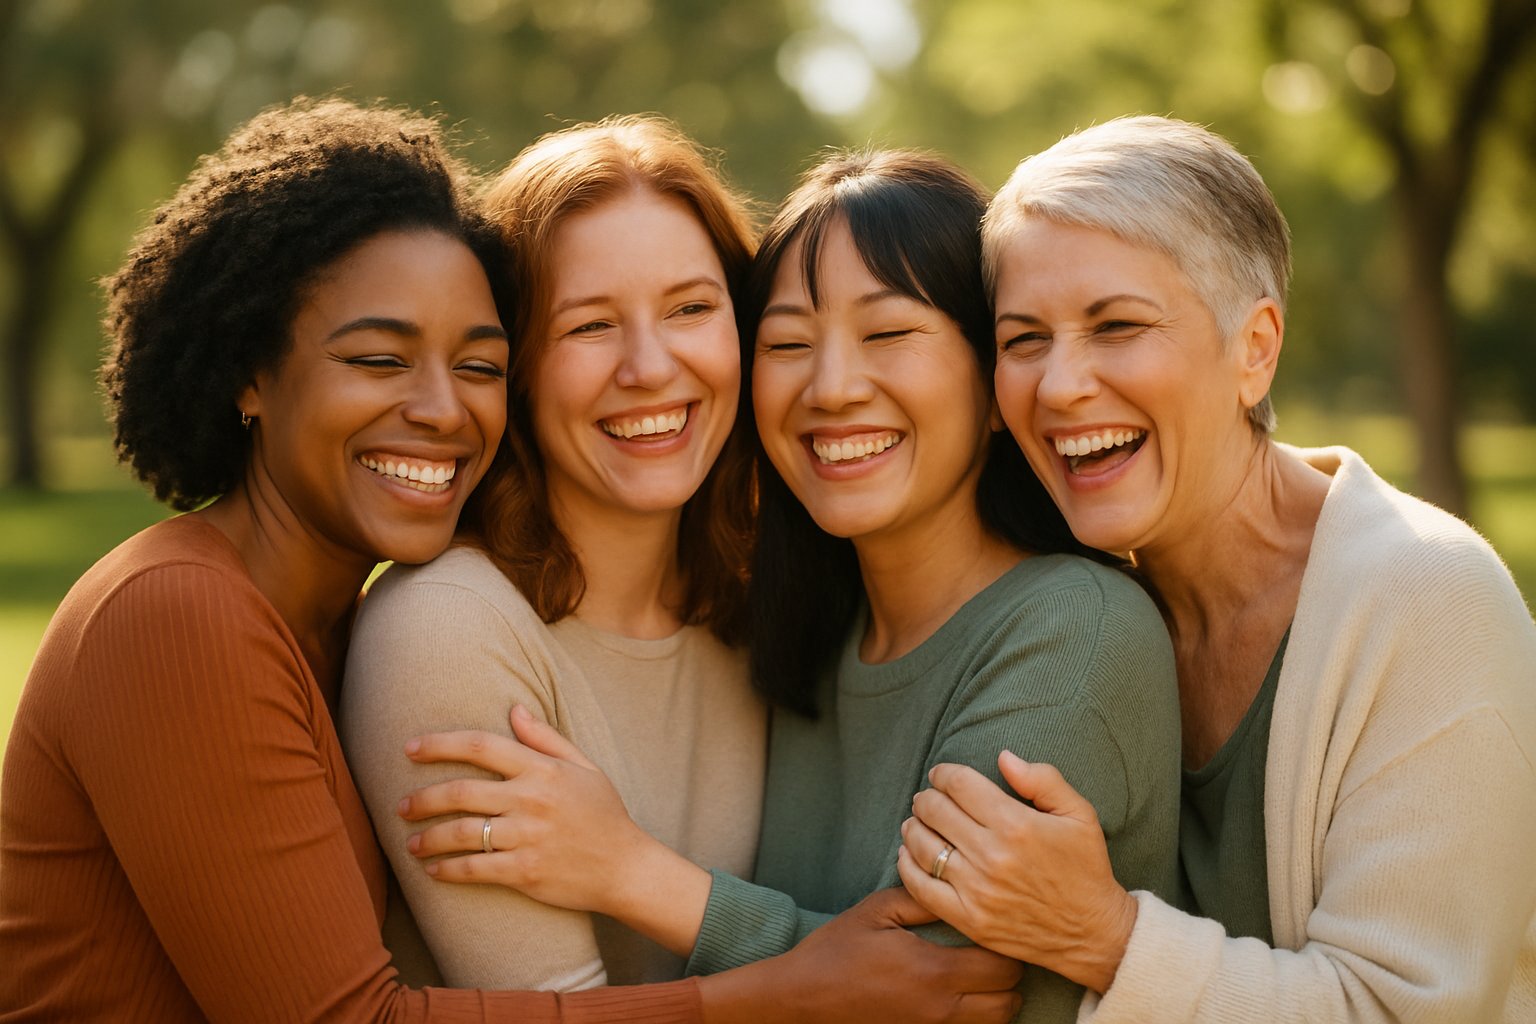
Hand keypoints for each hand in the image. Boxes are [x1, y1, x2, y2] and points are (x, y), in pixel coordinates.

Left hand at [397, 704, 649, 915]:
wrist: (626, 867)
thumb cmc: (604, 815)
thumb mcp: (583, 767)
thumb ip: (545, 738)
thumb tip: (514, 708)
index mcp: (542, 769)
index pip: (480, 746)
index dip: (440, 744)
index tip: (410, 748)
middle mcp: (531, 799)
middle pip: (460, 791)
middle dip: (422, 798)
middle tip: (401, 805)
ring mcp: (527, 836)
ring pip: (461, 832)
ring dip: (428, 838)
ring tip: (411, 843)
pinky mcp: (524, 872)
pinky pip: (474, 869)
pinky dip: (447, 870)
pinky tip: (433, 870)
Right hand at [698, 888, 1023, 1023]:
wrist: (803, 997)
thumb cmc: (837, 949)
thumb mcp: (879, 910)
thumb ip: (925, 899)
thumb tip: (961, 884)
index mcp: (934, 970)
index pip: (1002, 965)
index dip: (1005, 945)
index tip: (994, 926)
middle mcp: (941, 1008)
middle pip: (1008, 1000)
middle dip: (1008, 974)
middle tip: (992, 949)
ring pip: (995, 1022)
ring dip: (997, 999)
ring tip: (980, 974)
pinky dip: (976, 1015)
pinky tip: (960, 994)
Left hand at [896, 751, 1136, 993]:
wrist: (1093, 933)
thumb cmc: (1085, 868)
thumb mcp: (1079, 814)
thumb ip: (1042, 779)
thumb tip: (1003, 757)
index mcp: (1016, 825)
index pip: (959, 785)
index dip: (943, 773)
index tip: (941, 775)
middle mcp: (992, 856)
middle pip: (935, 811)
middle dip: (926, 798)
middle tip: (928, 798)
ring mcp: (977, 891)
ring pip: (922, 846)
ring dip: (914, 827)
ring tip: (917, 822)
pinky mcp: (969, 920)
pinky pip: (921, 888)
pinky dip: (907, 866)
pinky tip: (909, 854)